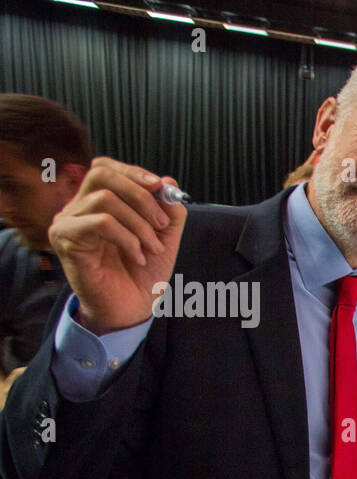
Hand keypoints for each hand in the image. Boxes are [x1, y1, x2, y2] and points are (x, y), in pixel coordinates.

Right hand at [48, 158, 186, 334]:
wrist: (132, 309)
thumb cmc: (144, 273)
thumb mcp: (165, 236)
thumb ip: (168, 208)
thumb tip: (168, 181)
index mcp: (98, 201)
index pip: (106, 168)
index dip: (134, 172)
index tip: (162, 187)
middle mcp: (77, 207)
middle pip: (101, 174)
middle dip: (140, 195)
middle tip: (161, 224)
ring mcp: (68, 222)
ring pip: (104, 199)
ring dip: (139, 224)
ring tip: (152, 248)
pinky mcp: (65, 239)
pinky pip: (100, 222)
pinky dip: (127, 238)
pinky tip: (137, 256)